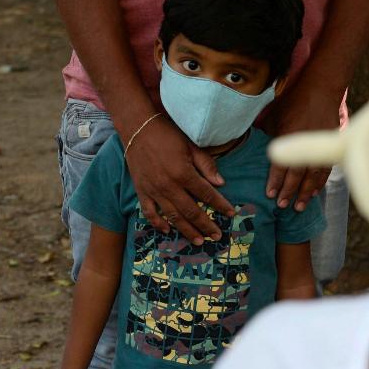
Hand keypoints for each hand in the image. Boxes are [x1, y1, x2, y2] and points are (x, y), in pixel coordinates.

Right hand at [124, 117, 235, 244]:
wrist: (137, 128)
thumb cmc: (167, 134)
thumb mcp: (191, 146)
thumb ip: (207, 166)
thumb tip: (221, 184)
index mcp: (183, 173)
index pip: (207, 194)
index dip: (221, 205)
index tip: (231, 213)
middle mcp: (169, 186)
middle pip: (192, 211)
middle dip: (206, 225)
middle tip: (217, 236)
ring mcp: (154, 190)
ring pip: (173, 217)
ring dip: (187, 231)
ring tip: (199, 241)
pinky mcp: (141, 191)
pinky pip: (150, 212)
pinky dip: (158, 224)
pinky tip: (168, 231)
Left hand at [262, 82, 341, 210]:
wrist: (321, 89)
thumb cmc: (293, 101)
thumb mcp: (274, 116)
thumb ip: (268, 136)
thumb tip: (258, 153)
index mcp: (289, 135)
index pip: (281, 163)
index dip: (275, 180)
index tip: (270, 194)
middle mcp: (306, 142)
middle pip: (298, 173)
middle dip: (289, 191)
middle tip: (283, 206)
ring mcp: (320, 144)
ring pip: (314, 175)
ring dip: (305, 192)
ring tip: (299, 206)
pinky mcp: (330, 145)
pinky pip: (326, 169)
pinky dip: (319, 183)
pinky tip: (313, 193)